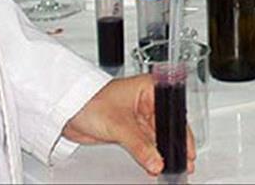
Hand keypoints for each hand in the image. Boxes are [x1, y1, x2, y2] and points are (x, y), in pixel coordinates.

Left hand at [62, 74, 195, 175]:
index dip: (181, 130)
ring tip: (169, 166)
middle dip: (173, 144)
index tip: (187, 148)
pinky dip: (150, 154)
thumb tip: (156, 161)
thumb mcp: (120, 125)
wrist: (66, 109)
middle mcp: (146, 100)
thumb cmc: (88, 100)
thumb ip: (140, 146)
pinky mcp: (130, 128)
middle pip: (167, 126)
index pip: (173, 111)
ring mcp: (138, 115)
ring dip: (161, 152)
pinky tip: (154, 164)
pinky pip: (145, 143)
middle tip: (183, 161)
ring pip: (156, 137)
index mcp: (149, 88)